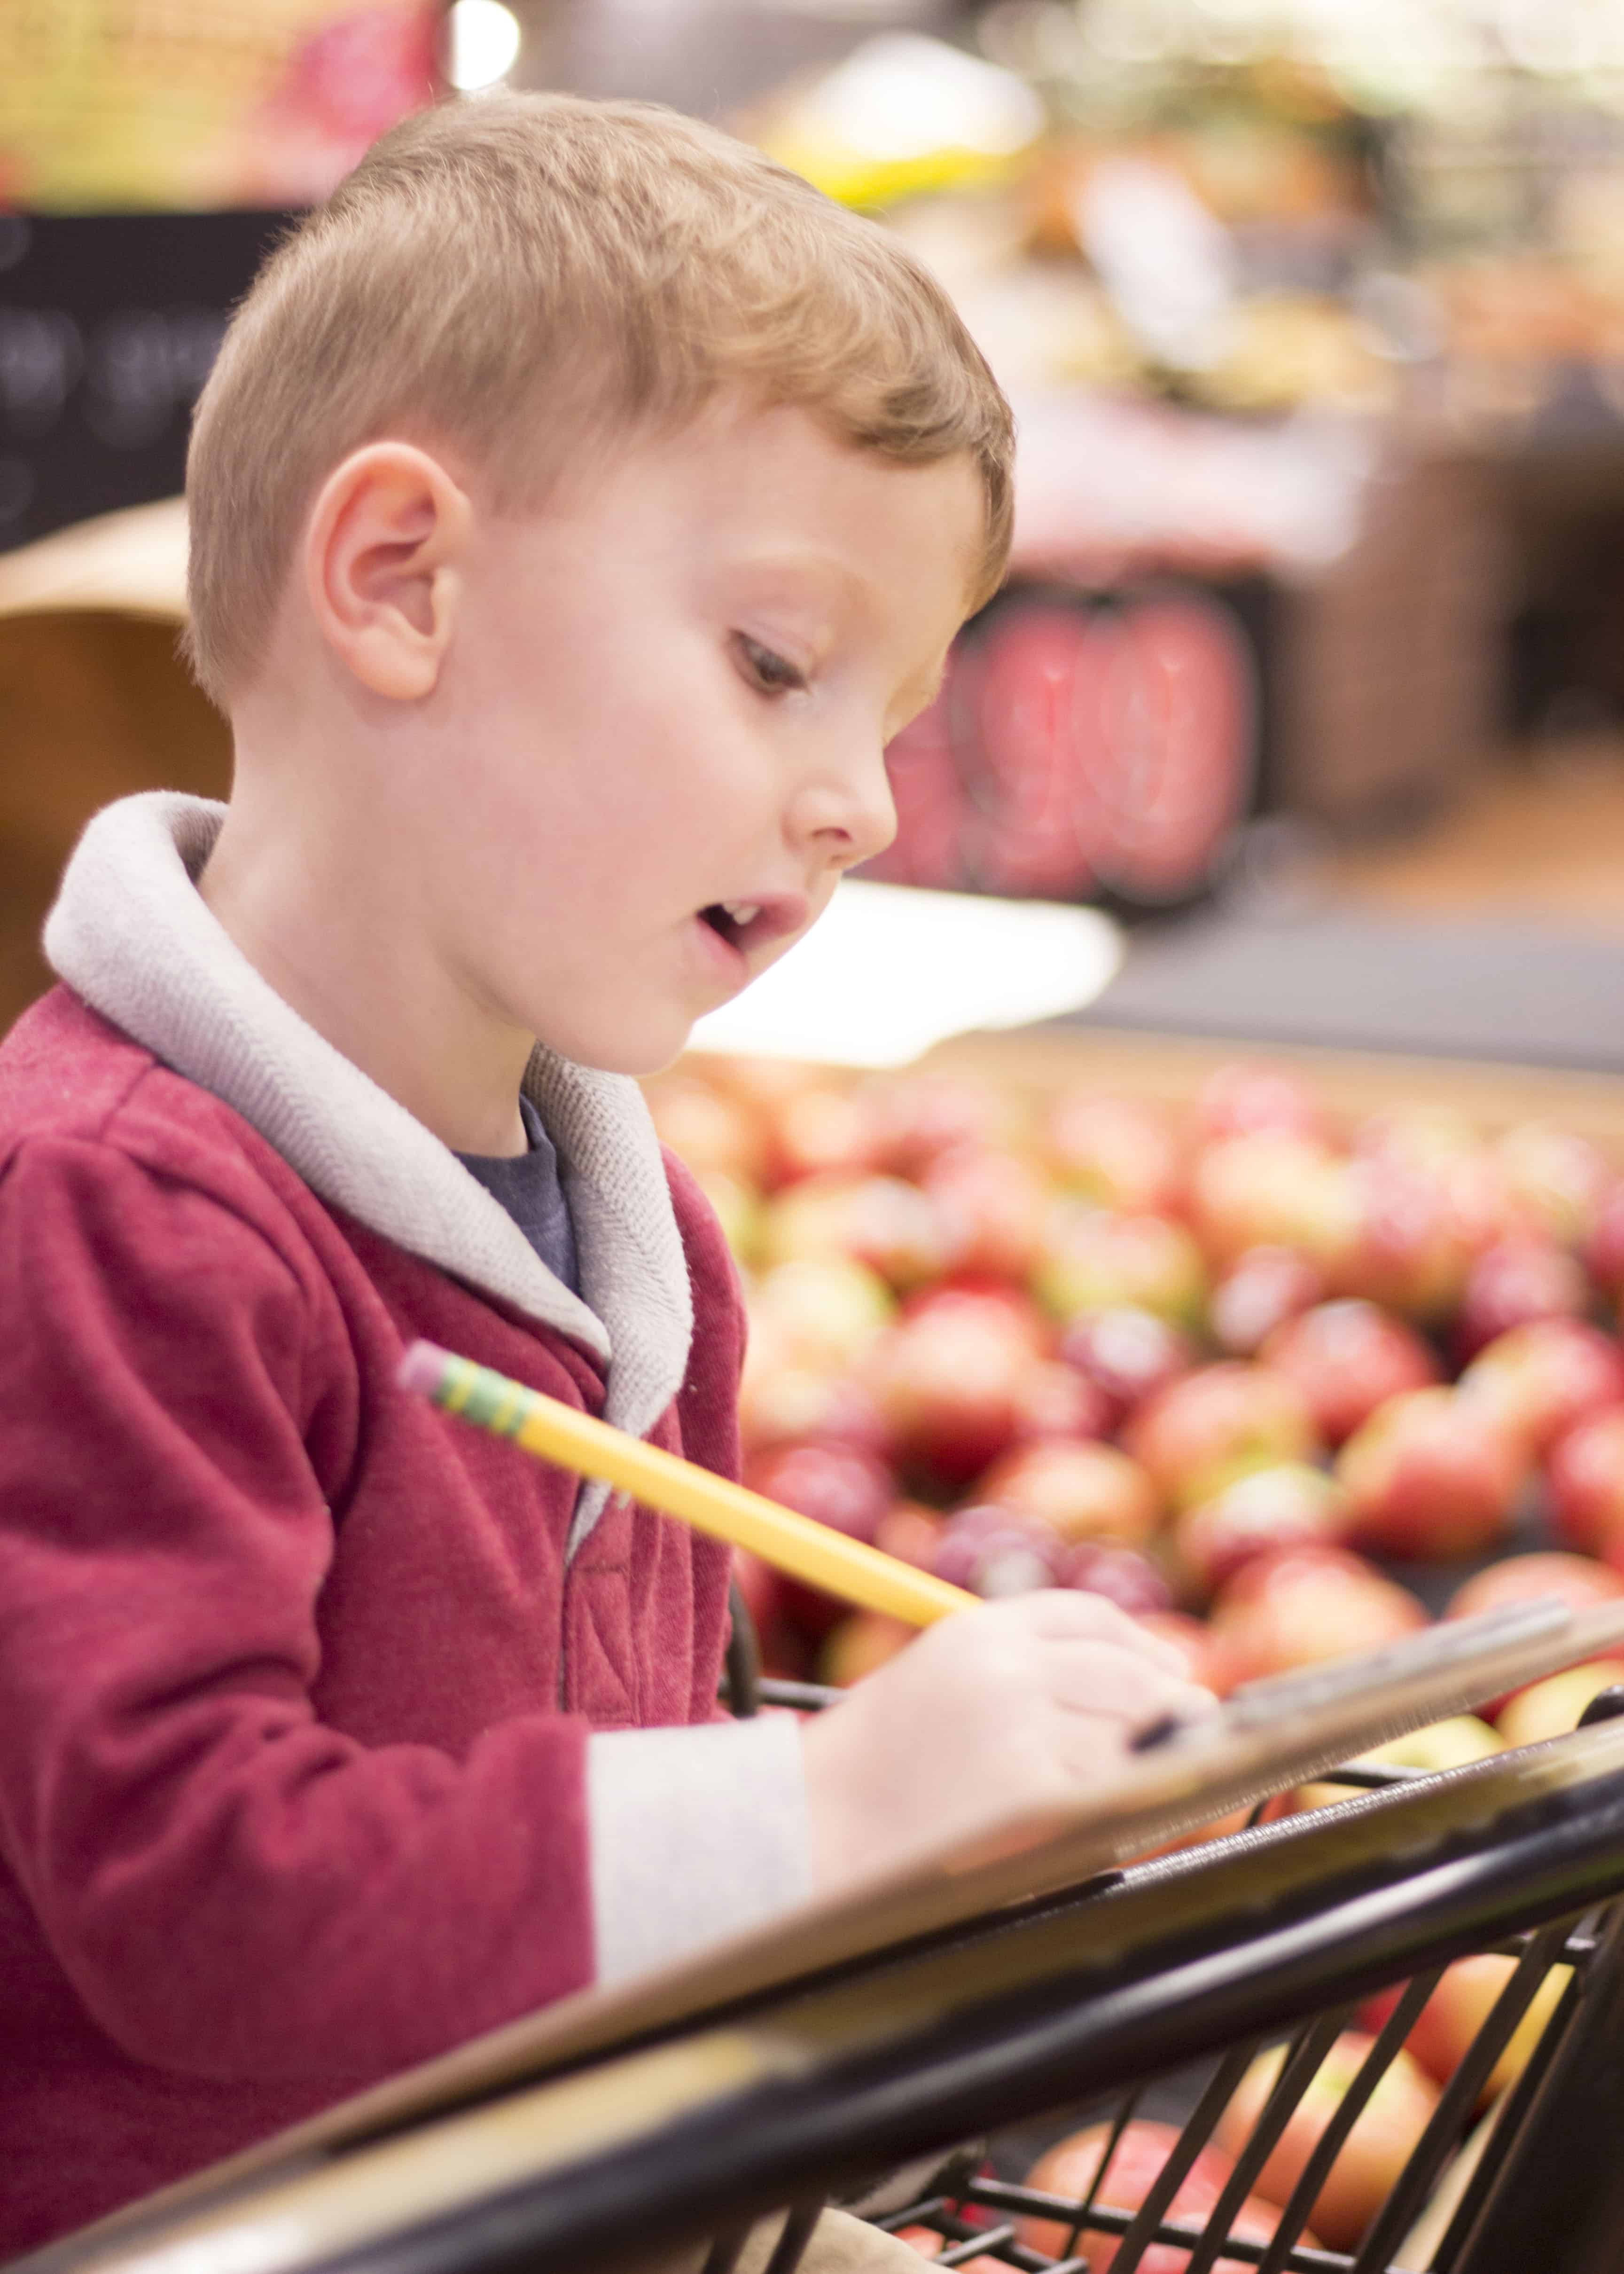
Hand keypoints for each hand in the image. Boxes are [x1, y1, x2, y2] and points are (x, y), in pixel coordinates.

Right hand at [800, 1591, 1217, 1894]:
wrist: (810, 1830)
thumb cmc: (871, 1771)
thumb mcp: (938, 1683)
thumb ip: (1020, 1672)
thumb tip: (1142, 1688)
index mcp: (976, 1630)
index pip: (1087, 1617)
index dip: (1139, 1642)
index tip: (1169, 1669)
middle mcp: (1005, 1666)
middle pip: (1125, 1671)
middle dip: (1167, 1701)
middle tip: (1194, 1724)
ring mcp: (1022, 1726)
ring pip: (1126, 1732)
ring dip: (1146, 1758)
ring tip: (1150, 1781)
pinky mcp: (1035, 1790)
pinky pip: (1108, 1792)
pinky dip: (1123, 1805)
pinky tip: (1115, 1818)